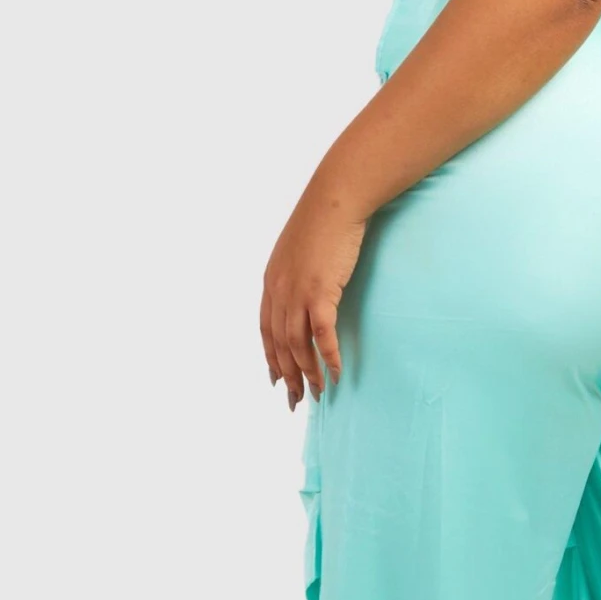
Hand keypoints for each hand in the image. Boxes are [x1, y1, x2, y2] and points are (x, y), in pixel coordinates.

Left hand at [260, 190, 367, 408]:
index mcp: (271, 282)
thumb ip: (297, 273)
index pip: (265, 330)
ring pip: (297, 345)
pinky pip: (322, 333)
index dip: (270, 358)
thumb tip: (307, 288)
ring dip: (307, 372)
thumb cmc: (323, 220)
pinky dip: (327, 355)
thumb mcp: (299, 251)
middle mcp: (279, 291)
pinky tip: (335, 372)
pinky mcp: (321, 291)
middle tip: (295, 399)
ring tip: (318, 393)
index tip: (275, 379)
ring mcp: (298, 292)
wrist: (335, 200)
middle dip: (287, 375)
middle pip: (279, 344)